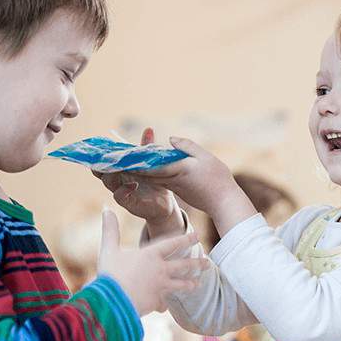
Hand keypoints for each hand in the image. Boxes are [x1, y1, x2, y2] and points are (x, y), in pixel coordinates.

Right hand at [94, 128, 181, 236]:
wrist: (165, 202)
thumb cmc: (155, 181)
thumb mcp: (150, 163)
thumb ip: (147, 147)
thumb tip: (148, 129)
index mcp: (120, 168)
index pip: (104, 160)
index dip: (97, 155)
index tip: (96, 147)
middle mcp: (117, 179)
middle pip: (100, 170)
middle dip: (99, 163)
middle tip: (103, 156)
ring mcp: (120, 190)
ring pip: (107, 181)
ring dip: (112, 173)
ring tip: (119, 168)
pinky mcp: (127, 201)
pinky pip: (118, 195)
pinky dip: (124, 189)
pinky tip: (134, 184)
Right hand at [98, 209, 206, 314]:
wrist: (111, 303)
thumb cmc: (110, 274)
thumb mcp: (108, 249)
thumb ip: (110, 230)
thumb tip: (105, 208)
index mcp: (151, 255)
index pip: (173, 244)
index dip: (186, 239)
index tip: (197, 235)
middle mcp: (160, 270)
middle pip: (183, 265)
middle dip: (197, 264)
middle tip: (208, 263)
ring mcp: (161, 287)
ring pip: (180, 285)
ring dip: (189, 284)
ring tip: (197, 284)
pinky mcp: (156, 303)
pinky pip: (163, 303)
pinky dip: (163, 304)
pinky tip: (165, 307)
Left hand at [128, 137, 257, 233]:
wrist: (224, 202)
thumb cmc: (218, 179)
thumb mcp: (205, 157)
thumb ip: (187, 146)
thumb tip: (170, 138)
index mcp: (177, 170)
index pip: (151, 165)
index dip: (135, 160)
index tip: (121, 155)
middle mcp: (172, 180)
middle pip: (147, 172)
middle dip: (131, 165)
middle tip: (115, 158)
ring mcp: (174, 187)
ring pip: (152, 176)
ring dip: (139, 169)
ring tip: (126, 159)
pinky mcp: (178, 190)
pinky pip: (160, 179)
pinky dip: (151, 173)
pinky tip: (145, 166)